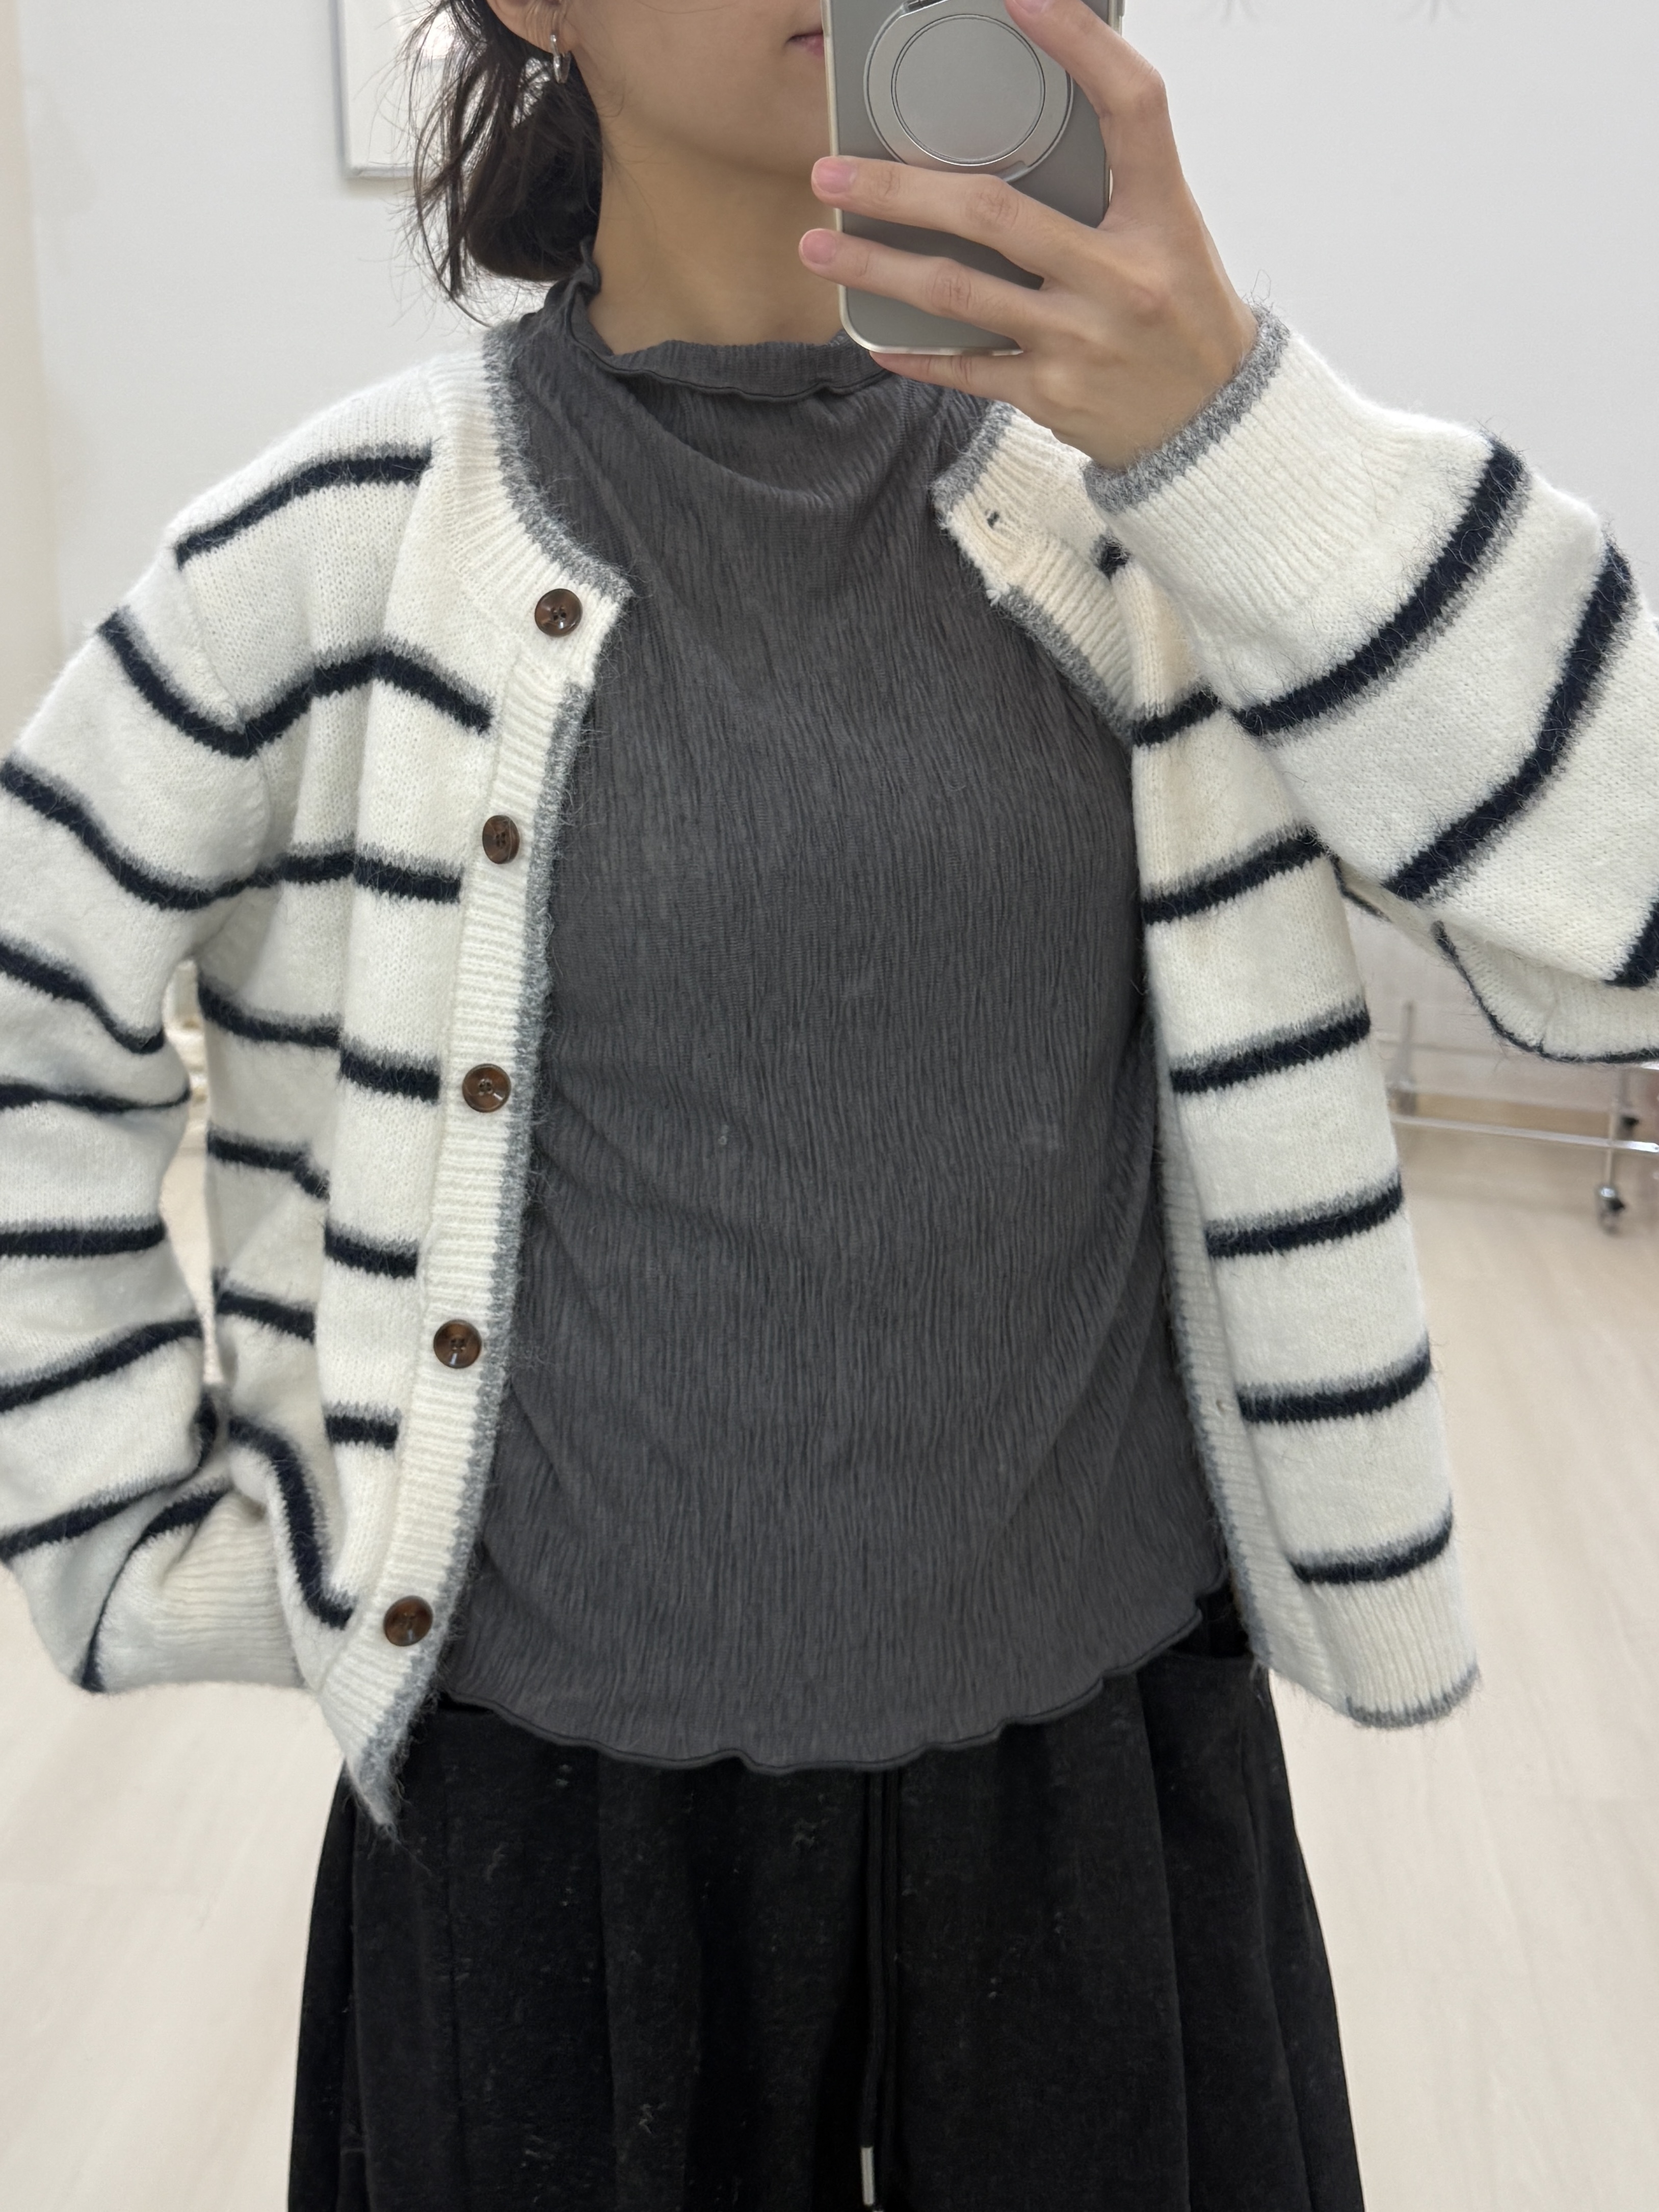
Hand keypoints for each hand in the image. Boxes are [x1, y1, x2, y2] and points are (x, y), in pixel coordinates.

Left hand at [799, 0, 1260, 474]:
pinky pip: (966, 369)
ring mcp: (1082, 341)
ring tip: (820, 248)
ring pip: (958, 294)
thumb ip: (1109, 182)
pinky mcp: (1052, 396)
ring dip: (876, 271)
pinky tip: (874, 337)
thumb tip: (1020, 130)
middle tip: (834, 172)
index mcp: (1163, 216)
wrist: (1211, 425)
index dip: (1080, 44)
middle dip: (900, 191)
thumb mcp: (1169, 231)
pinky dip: (916, 354)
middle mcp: (1121, 278)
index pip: (1132, 107)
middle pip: (994, 213)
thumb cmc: (1180, 314)